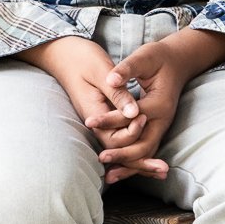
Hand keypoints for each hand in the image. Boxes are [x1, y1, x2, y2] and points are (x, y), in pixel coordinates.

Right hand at [23, 37, 167, 179]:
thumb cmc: (81, 58)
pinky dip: (134, 145)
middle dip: (139, 161)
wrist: (62, 53)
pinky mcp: (103, 115)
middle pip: (118, 149)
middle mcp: (95, 121)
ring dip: (138, 158)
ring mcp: (98, 120)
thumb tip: (133, 113)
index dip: (132, 134)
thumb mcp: (100, 71)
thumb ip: (117, 93)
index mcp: (93, 111)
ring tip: (161, 170)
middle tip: (163, 169)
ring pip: (119, 146)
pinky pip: (118, 136)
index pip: (113, 137)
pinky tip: (147, 152)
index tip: (143, 118)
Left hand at [98, 30, 224, 179]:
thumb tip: (111, 78)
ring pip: (147, 152)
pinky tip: (118, 172)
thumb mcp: (144, 57)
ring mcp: (163, 126)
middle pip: (144, 144)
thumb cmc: (159, 58)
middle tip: (101, 157)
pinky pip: (146, 150)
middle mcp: (164, 118)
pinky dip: (134, 163)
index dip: (110, 119)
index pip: (132, 116)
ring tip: (108, 176)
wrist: (178, 61)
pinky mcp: (157, 128)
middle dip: (123, 153)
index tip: (89, 122)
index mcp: (160, 102)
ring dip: (129, 166)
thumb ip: (127, 68)